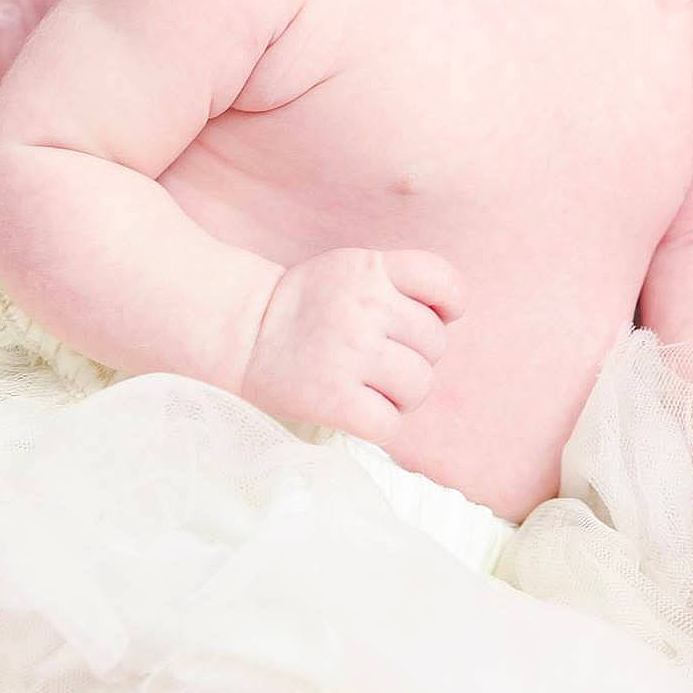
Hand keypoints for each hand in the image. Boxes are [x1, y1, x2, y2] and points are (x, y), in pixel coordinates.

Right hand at [239, 247, 467, 443]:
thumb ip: (398, 283)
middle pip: (436, 344)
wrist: (244, 333)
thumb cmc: (307, 304)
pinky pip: (390, 423)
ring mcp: (350, 353)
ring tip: (372, 386)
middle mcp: (366, 307)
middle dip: (417, 356)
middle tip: (380, 358)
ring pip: (420, 386)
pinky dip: (381, 423)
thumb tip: (447, 319)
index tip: (428, 317)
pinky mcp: (334, 399)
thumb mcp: (352, 269)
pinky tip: (360, 409)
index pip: (445, 283)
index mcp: (372, 269)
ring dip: (403, 394)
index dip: (449, 306)